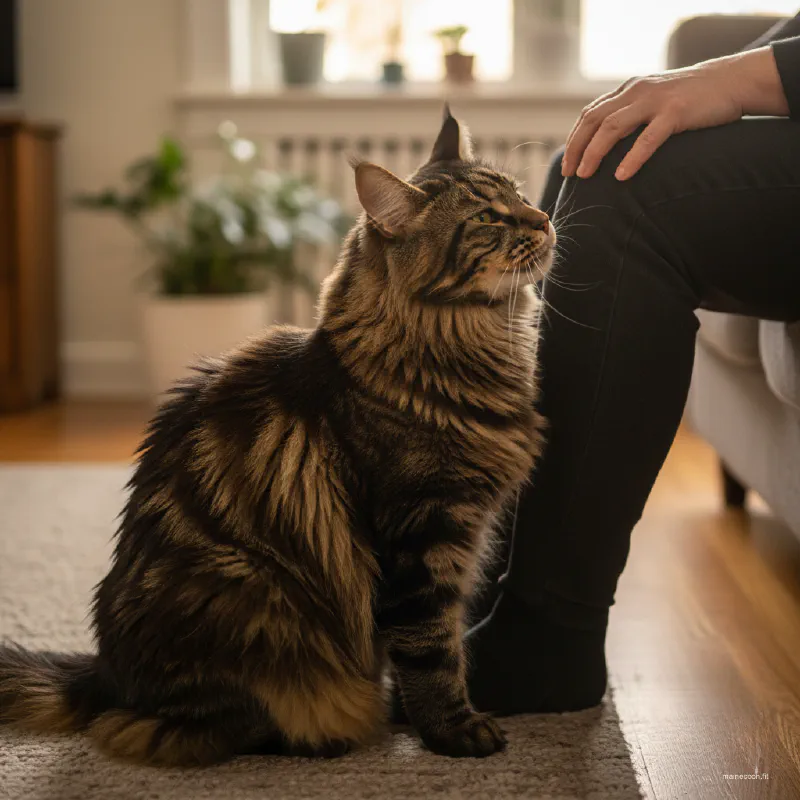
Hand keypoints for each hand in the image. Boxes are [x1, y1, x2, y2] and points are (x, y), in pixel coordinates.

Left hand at [563, 47, 788, 180]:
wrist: (731, 81)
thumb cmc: (691, 100)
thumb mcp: (654, 103)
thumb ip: (632, 116)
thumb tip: (608, 146)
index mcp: (628, 91)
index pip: (590, 114)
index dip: (574, 139)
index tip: (567, 164)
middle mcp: (636, 92)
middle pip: (593, 121)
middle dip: (576, 148)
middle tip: (569, 174)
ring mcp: (655, 100)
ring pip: (612, 127)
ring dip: (594, 153)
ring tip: (585, 176)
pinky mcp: (676, 112)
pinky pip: (648, 137)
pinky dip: (632, 158)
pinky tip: (621, 176)